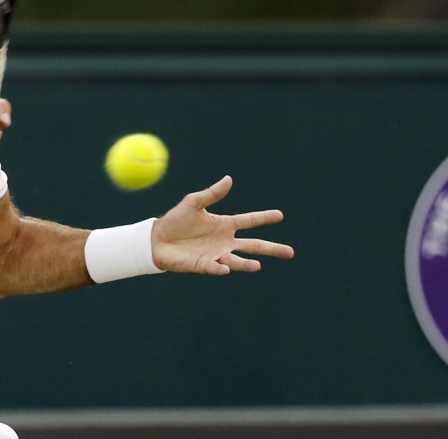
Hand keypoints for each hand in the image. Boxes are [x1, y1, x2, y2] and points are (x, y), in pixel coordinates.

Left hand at [151, 176, 292, 274]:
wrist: (157, 240)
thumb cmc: (176, 220)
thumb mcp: (194, 202)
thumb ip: (212, 193)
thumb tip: (229, 179)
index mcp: (225, 225)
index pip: (250, 221)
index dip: (264, 217)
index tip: (280, 215)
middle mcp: (225, 241)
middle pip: (253, 245)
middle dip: (271, 248)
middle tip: (290, 252)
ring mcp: (216, 255)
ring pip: (237, 260)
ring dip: (246, 264)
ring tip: (257, 265)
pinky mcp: (204, 265)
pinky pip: (215, 267)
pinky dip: (220, 268)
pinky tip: (225, 267)